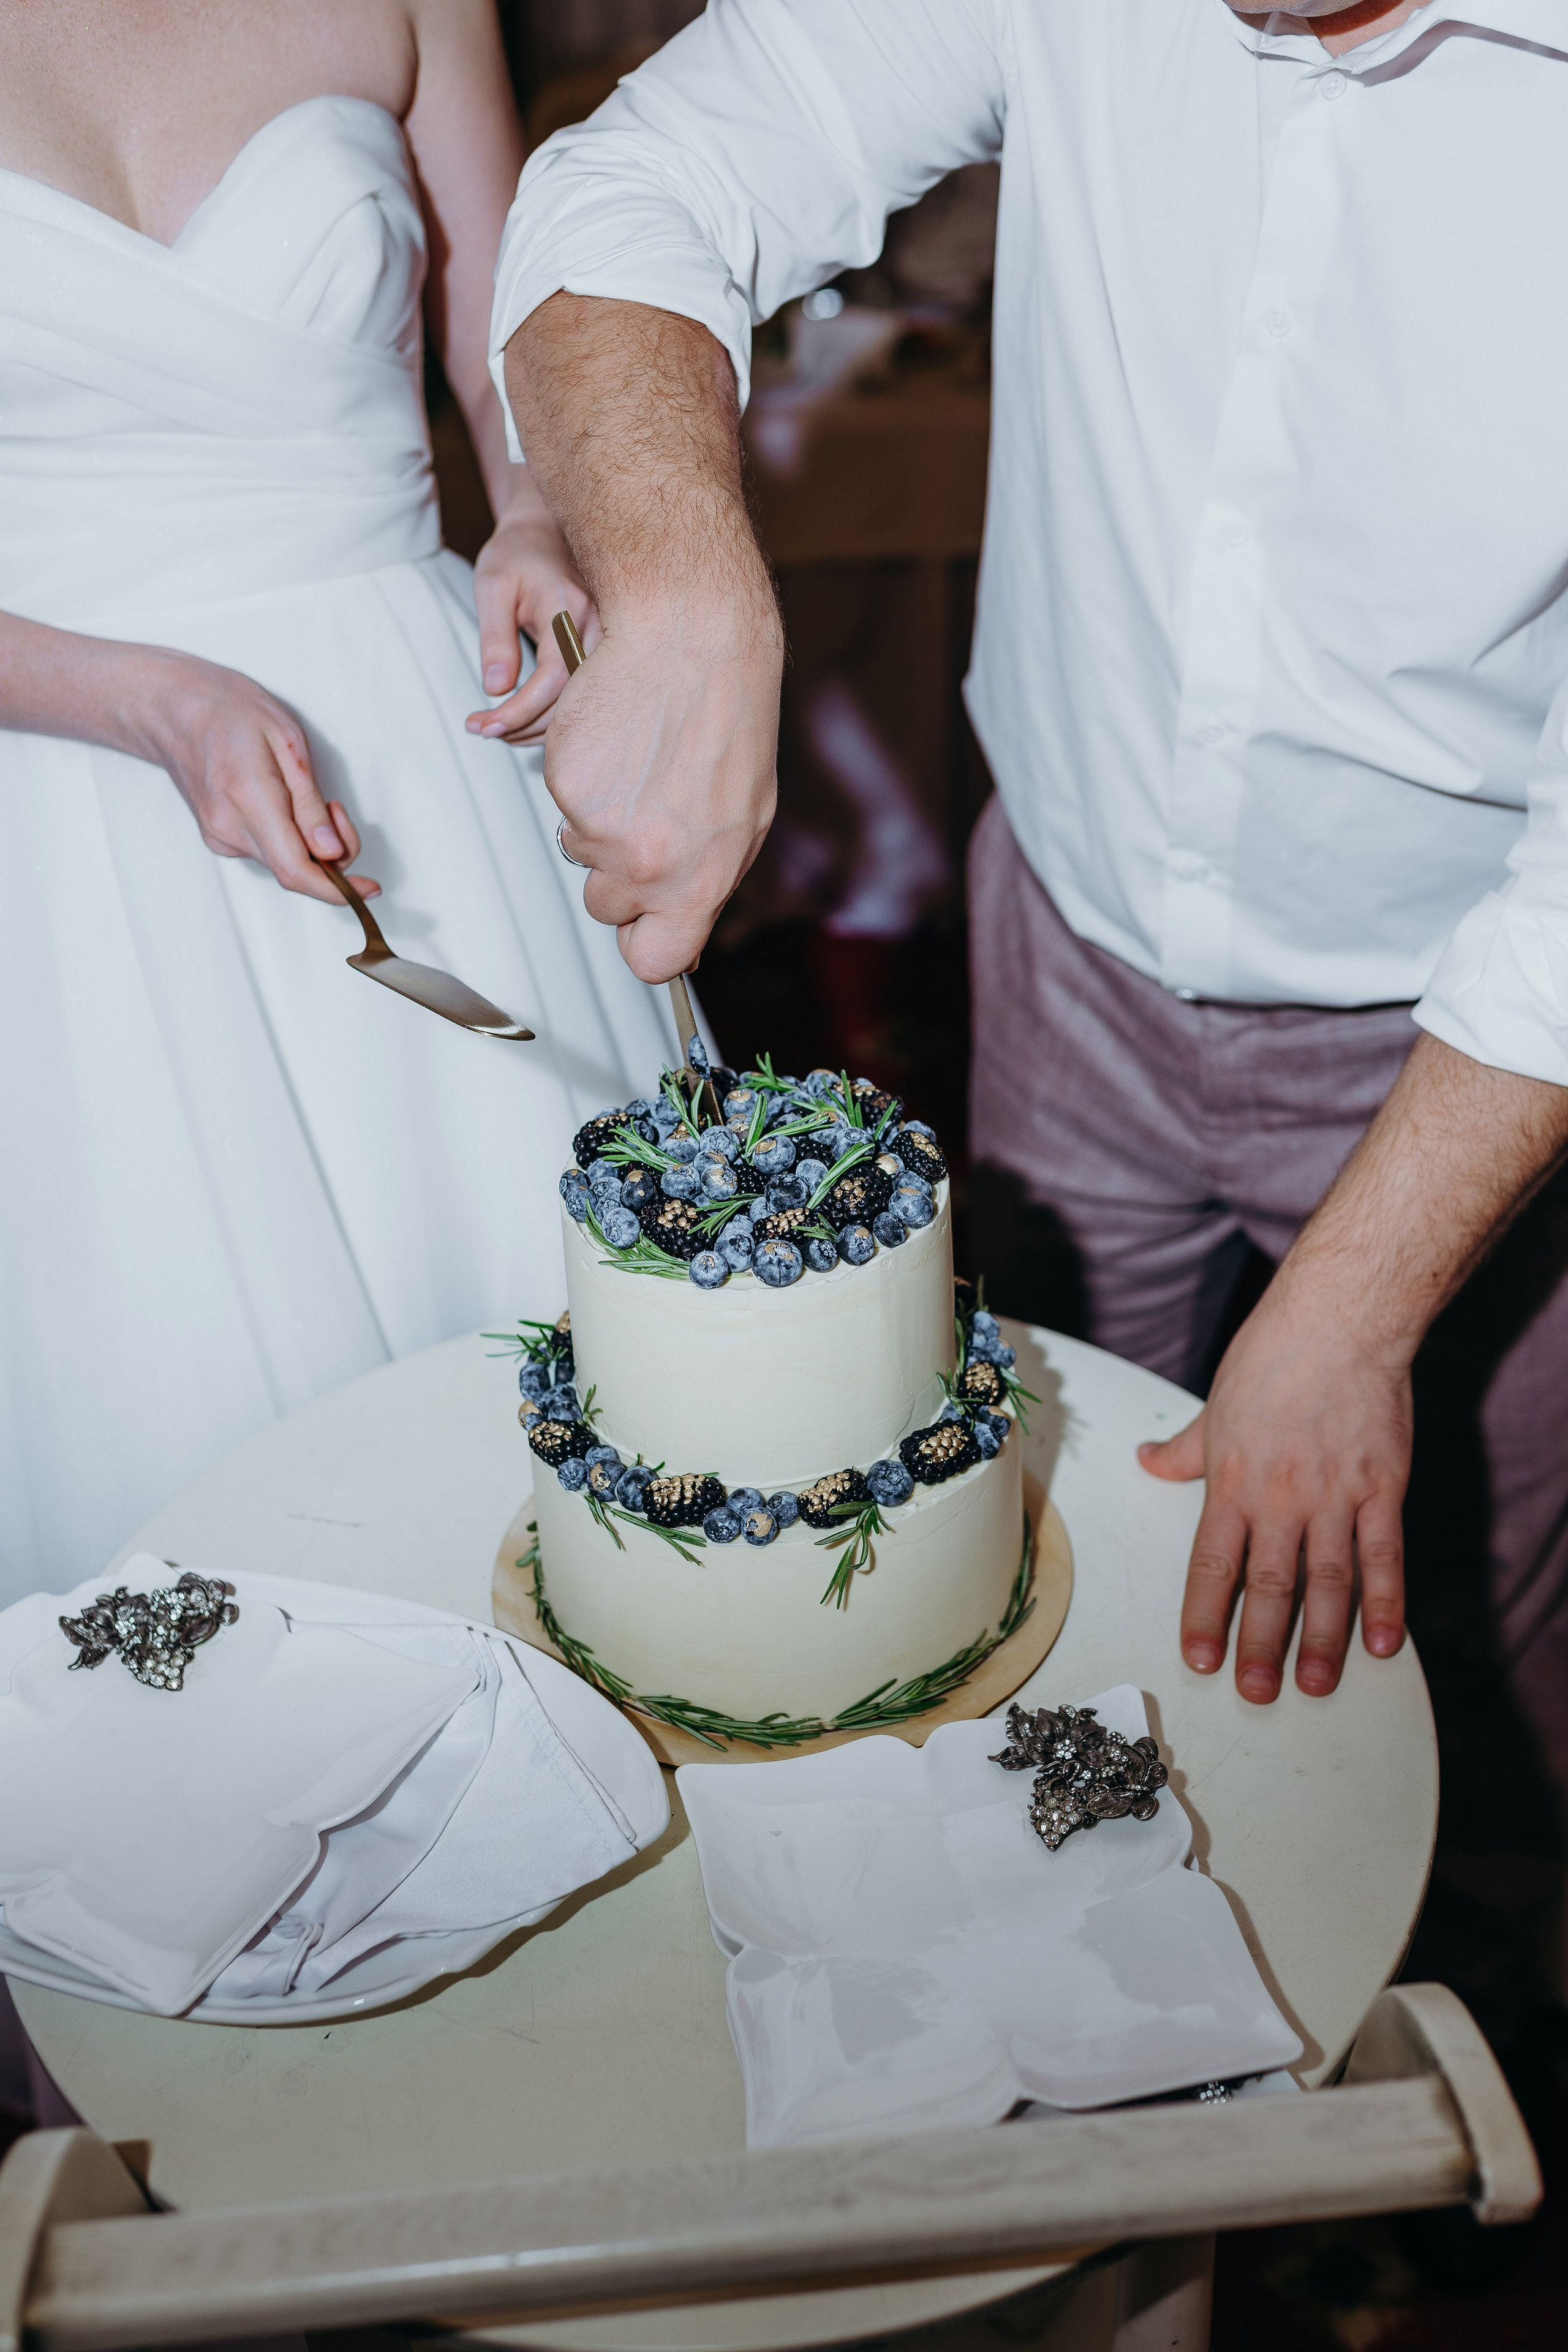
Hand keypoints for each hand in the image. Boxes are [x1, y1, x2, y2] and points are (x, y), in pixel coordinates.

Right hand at [133, 648, 377, 904]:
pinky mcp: (218, 838)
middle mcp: (229, 828)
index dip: (339, 890)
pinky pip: (267, 852)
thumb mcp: (287, 741)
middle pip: (295, 871)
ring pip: (283, 862)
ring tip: (304, 794)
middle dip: (332, 854)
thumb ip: (310, 803)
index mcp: (249, 799)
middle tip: (335, 808)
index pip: (296, 871)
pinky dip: (289, 839)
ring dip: (310, 843)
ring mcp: (219, 837)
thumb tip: (332, 852)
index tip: (369, 889)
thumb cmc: (232, 711)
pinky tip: (283, 804)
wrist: (174, 708)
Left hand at [464, 479, 598, 744]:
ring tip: (498, 729)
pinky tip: (525, 720)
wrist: (544, 532)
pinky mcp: (603, 649)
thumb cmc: (515, 556)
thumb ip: (495, 637)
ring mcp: (606, 638)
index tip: (484, 725)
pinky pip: (584, 693)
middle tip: (483, 731)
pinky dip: (555, 715)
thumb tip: (496, 689)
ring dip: (538, 727)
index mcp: (567, 606)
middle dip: (524, 726)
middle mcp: (596, 625)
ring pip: (581, 702)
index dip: (519, 710)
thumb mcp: (491, 587)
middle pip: (570, 698)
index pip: (551, 677)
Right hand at [541, 599, 781, 981]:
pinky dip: (582, 779)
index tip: (644, 925)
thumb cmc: (727, 720)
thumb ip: (707, 882)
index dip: (644, 944)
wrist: (692, 640)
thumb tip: (682, 929)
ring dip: (599, 823)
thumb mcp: (745, 818)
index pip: (655, 960)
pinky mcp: (566, 786)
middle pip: (607, 908)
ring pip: (581, 853)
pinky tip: (618, 746)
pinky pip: (564, 803)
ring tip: (639, 771)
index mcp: (701, 880)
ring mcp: (602, 827)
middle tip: (648, 817)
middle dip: (619, 874)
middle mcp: (649, 864)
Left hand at [1138, 1281, 1409, 1701]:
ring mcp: (1334, 1495)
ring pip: (1326, 1581)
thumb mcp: (1215, 1406)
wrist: (1339, 1321)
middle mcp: (1280, 1498)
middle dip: (1261, 1644)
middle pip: (1268, 1585)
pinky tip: (1384, 1643)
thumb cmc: (1272, 1357)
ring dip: (1321, 1638)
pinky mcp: (1382, 1487)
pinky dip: (1385, 1602)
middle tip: (1257, 1692)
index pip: (1212, 1564)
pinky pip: (1384, 1556)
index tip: (1200, 1659)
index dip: (1206, 1617)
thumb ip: (1185, 1449)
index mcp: (1233, 1482)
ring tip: (1315, 1685)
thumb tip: (1147, 1460)